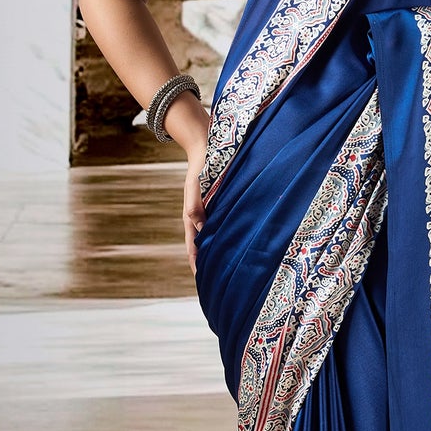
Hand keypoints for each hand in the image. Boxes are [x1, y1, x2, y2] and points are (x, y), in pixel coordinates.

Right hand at [166, 94, 210, 276]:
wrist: (207, 146)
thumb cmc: (201, 166)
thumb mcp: (196, 185)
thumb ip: (195, 205)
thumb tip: (199, 226)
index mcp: (193, 216)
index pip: (194, 246)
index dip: (197, 263)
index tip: (202, 280)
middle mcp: (202, 218)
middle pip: (204, 247)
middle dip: (208, 264)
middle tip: (217, 284)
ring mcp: (212, 213)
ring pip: (215, 239)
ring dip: (219, 254)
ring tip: (228, 271)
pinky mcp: (221, 206)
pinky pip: (224, 227)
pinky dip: (228, 239)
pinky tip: (238, 246)